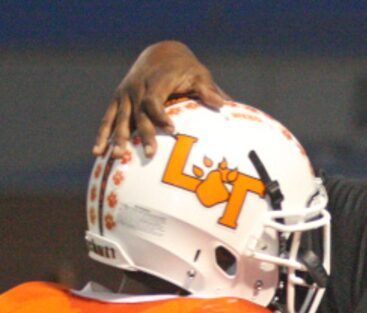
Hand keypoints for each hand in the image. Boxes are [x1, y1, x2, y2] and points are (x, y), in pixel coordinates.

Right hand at [92, 41, 227, 158]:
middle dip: (143, 133)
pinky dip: (102, 135)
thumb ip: (207, 90)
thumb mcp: (199, 75)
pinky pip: (107, 119)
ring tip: (118, 156)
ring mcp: (126, 94)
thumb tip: (222, 103)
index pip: (155, 99)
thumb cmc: (185, 70)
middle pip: (138, 113)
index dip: (161, 115)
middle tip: (150, 154)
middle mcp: (138, 87)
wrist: (161, 54)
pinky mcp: (118, 101)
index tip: (171, 129)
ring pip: (119, 117)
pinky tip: (97, 152)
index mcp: (157, 81)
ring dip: (118, 137)